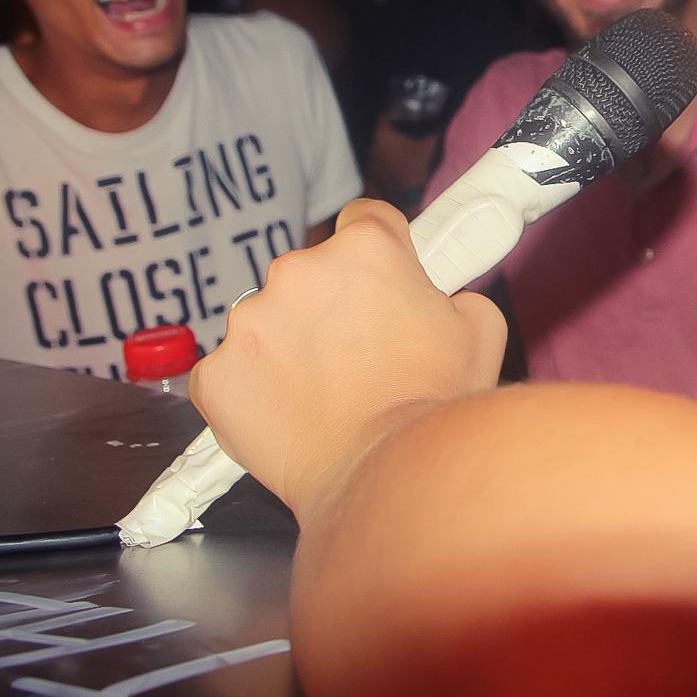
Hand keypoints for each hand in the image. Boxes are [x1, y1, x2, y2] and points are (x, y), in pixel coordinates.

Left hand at [191, 198, 506, 524]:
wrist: (388, 477)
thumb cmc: (434, 406)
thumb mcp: (479, 329)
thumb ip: (453, 295)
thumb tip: (443, 299)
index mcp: (365, 249)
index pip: (365, 219)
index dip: (379, 252)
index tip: (381, 277)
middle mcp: (299, 272)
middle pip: (312, 273)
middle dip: (333, 305)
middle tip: (365, 354)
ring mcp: (250, 323)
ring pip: (268, 320)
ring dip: (292, 345)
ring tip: (331, 394)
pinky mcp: (217, 374)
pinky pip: (232, 372)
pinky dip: (254, 389)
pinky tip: (292, 415)